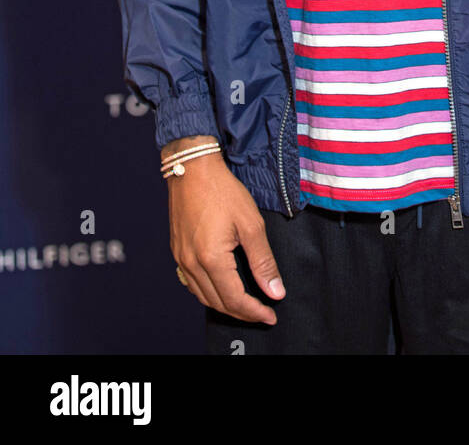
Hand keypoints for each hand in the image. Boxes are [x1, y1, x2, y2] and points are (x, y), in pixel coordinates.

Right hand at [167, 152, 285, 323]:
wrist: (192, 168)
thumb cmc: (222, 191)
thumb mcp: (251, 224)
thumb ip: (263, 261)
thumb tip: (275, 291)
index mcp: (211, 259)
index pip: (235, 300)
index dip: (255, 312)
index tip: (271, 316)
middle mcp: (192, 263)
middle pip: (217, 303)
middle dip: (242, 312)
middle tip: (262, 313)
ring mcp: (181, 258)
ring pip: (203, 296)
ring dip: (224, 305)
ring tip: (245, 304)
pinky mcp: (177, 250)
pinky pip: (191, 283)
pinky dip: (208, 292)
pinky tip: (221, 287)